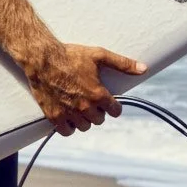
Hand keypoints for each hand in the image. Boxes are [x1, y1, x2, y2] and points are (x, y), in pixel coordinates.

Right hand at [23, 40, 146, 134]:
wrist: (42, 58)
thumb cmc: (71, 55)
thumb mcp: (99, 55)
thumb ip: (123, 64)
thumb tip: (144, 69)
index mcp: (98, 94)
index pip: (115, 111)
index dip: (113, 106)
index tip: (108, 101)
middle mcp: (84, 106)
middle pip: (99, 120)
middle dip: (98, 111)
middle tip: (91, 100)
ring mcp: (69, 113)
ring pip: (84, 126)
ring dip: (84, 119)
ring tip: (79, 107)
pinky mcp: (54, 116)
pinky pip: (67, 131)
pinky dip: (69, 127)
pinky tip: (68, 117)